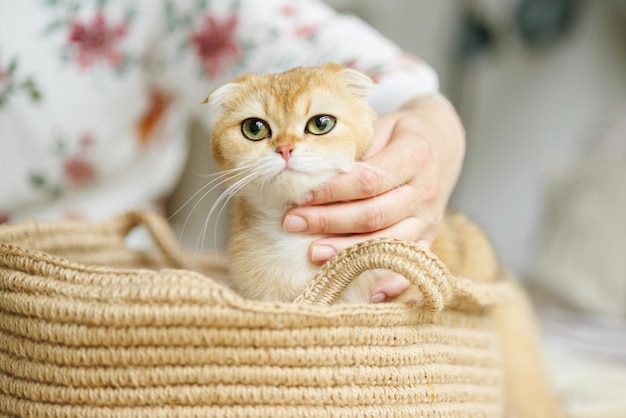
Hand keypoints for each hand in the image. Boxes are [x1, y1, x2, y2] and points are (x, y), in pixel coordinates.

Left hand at [283, 94, 464, 301]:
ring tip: (313, 254)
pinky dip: (392, 281)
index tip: (300, 196)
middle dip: (329, 222)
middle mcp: (426, 191)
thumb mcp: (381, 126)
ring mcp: (429, 218)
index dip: (331, 191)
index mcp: (416, 156)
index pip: (368, 181)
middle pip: (374, 214)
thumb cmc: (400, 134)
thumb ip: (355, 149)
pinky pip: (411, 263)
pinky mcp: (430, 237)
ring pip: (388, 242)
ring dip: (348, 252)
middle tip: (292, 223)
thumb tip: (312, 171)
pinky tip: (369, 293)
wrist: (441, 145)